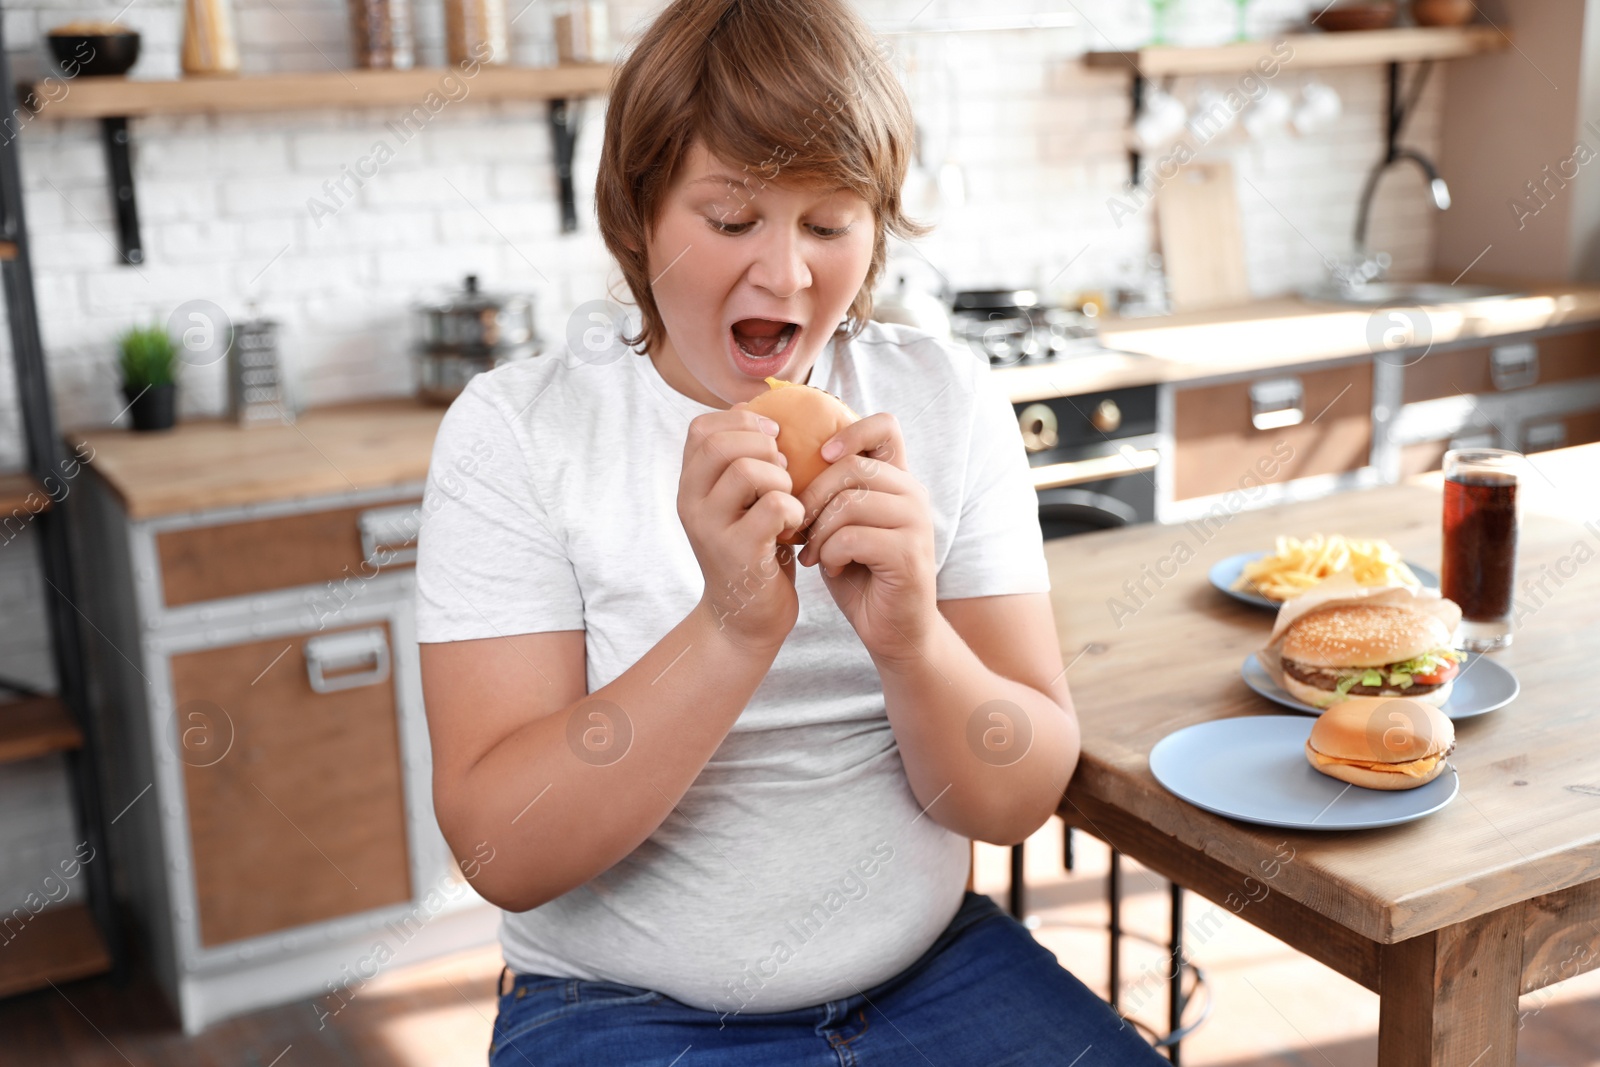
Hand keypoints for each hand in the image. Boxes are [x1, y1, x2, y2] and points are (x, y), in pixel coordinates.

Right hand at [678, 407, 806, 651]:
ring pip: (747, 470)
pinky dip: (795, 508)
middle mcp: (691, 504)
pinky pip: (774, 505)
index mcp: (690, 486)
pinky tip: (795, 525)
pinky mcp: (738, 552)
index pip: (700, 429)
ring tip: (789, 500)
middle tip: (784, 472)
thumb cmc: (753, 551)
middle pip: (721, 444)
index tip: (772, 438)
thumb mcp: (739, 502)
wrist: (746, 618)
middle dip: (764, 448)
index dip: (740, 421)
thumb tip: (766, 413)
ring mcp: (711, 529)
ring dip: (782, 479)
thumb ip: (741, 463)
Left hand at [795, 413, 937, 670]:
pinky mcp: (909, 553)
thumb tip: (782, 459)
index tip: (820, 454)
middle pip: (851, 467)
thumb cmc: (860, 573)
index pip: (885, 427)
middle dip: (812, 497)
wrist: (893, 629)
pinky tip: (833, 568)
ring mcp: (916, 522)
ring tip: (814, 554)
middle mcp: (913, 493)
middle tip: (798, 528)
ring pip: (849, 503)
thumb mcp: (840, 524)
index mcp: (897, 480)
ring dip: (819, 532)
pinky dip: (831, 554)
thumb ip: (831, 492)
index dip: (850, 431)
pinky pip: (852, 537)